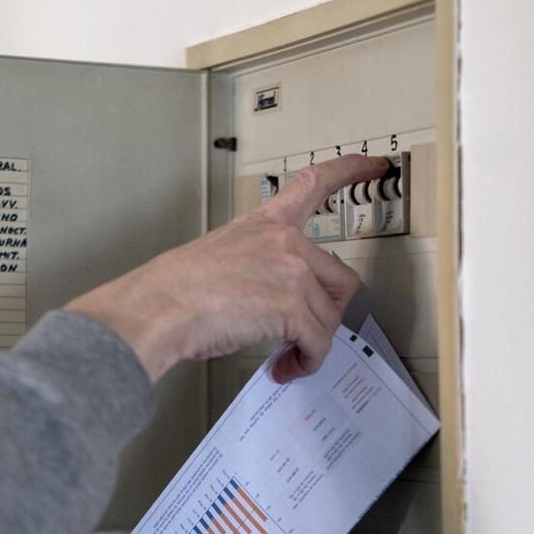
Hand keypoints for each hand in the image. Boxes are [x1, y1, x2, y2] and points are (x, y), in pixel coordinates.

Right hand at [65, 154, 388, 382]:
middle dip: (327, 313)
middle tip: (306, 335)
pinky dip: (307, 362)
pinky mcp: (291, 305)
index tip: (375, 164)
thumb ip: (258, 267)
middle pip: (339, 279)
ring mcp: (291, 271)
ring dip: (312, 345)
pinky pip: (318, 342)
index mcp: (265, 224)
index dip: (350, 170)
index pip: (314, 184)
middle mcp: (284, 241)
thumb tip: (272, 304)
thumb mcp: (221, 256)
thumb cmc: (174, 290)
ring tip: (288, 359)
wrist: (158, 308)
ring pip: (328, 317)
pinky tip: (287, 368)